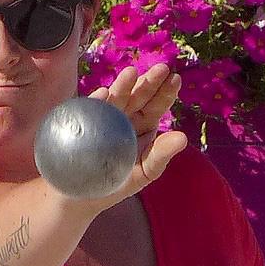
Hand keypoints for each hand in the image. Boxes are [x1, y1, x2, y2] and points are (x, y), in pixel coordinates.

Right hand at [86, 64, 187, 195]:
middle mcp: (124, 116)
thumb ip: (161, 154)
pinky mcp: (81, 121)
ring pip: (115, 98)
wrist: (81, 197)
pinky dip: (96, 101)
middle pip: (138, 96)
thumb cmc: (116, 183)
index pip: (156, 105)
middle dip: (148, 82)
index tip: (175, 78)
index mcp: (143, 124)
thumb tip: (183, 138)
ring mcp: (102, 117)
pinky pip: (88, 109)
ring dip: (123, 85)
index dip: (165, 92)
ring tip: (132, 72)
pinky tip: (103, 94)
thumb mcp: (143, 171)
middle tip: (161, 68)